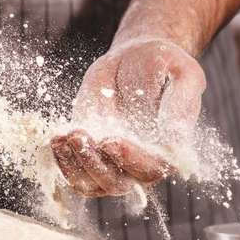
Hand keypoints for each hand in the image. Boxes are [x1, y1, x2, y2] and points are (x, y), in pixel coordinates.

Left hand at [50, 38, 205, 196]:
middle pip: (117, 183)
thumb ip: (181, 106)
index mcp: (167, 150)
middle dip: (95, 164)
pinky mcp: (89, 152)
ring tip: (65, 135)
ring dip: (75, 164)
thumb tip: (177, 144)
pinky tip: (57, 137)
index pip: (151, 168)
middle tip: (80, 136)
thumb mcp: (183, 75)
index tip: (110, 141)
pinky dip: (61, 159)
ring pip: (91, 183)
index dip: (130, 160)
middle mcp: (139, 163)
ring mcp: (111, 161)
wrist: (136, 55)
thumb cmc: (165, 63)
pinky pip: (73, 171)